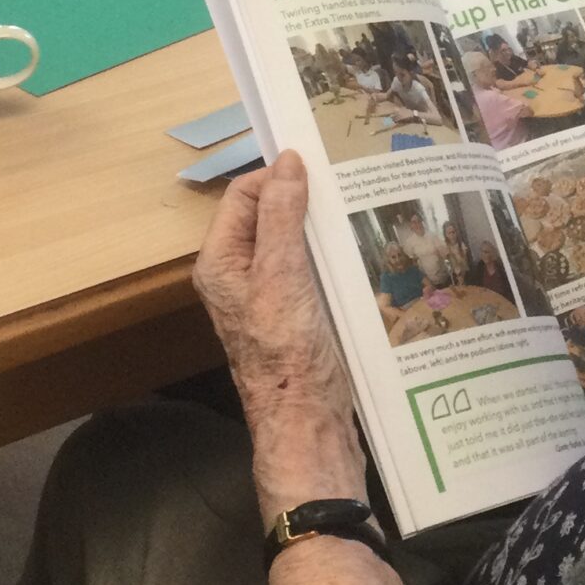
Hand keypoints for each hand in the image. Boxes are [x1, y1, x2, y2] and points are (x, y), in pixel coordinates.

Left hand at [193, 151, 363, 512]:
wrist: (309, 423)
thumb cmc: (287, 354)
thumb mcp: (281, 277)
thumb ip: (280, 217)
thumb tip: (287, 161)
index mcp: (222, 262)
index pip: (244, 195)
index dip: (278, 176)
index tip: (321, 166)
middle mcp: (241, 275)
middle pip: (270, 215)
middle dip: (304, 198)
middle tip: (348, 181)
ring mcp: (271, 295)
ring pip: (295, 242)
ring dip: (322, 227)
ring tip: (361, 209)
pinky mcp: (298, 314)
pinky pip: (312, 269)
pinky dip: (333, 255)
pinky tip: (362, 250)